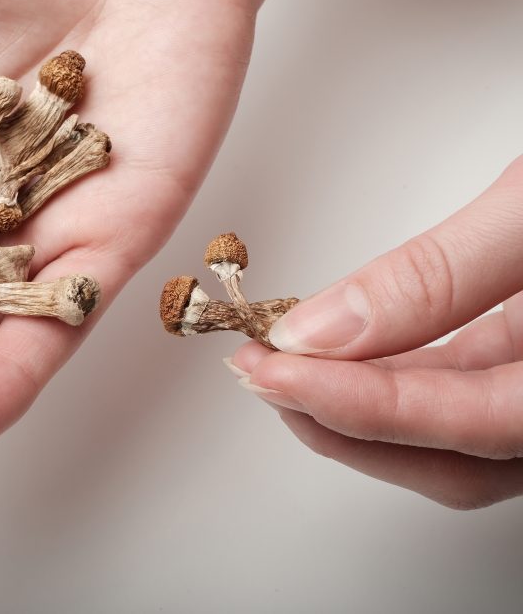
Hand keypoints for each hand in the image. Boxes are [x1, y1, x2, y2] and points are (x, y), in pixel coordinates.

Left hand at [231, 155, 522, 509]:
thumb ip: (439, 274)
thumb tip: (323, 330)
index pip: (473, 422)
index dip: (360, 404)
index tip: (272, 369)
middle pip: (458, 456)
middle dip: (343, 419)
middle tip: (258, 371)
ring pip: (460, 436)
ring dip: (363, 404)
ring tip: (284, 360)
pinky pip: (473, 396)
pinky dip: (402, 377)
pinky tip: (348, 349)